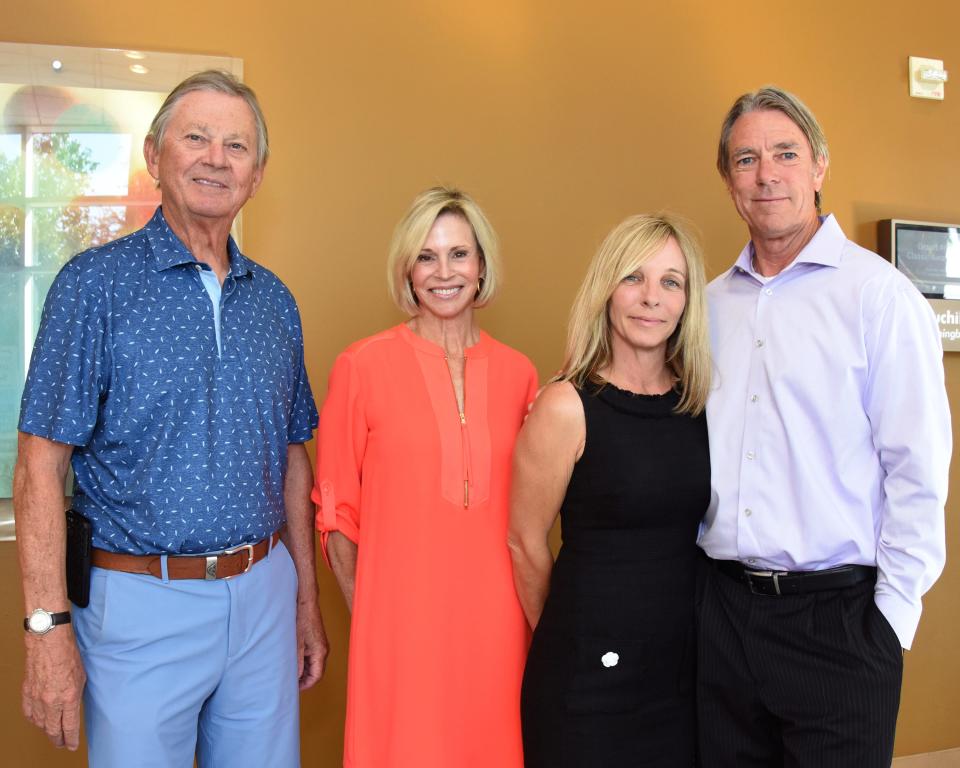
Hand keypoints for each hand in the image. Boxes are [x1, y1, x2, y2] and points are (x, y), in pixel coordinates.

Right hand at [22, 626, 85, 749]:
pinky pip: (29, 712)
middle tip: (61, 744)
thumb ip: (76, 696)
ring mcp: (37, 697)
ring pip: (40, 723)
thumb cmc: (68, 654)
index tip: (71, 745)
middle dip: (58, 739)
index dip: (70, 739)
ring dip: (46, 730)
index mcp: (68, 697)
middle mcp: (51, 701)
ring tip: (51, 733)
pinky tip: (37, 721)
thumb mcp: (82, 677)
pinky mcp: (27, 692)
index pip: (69, 726)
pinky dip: (33, 719)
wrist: (49, 641)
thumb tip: (73, 708)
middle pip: (52, 729)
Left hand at [295, 596, 328, 690]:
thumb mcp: (296, 643)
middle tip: (289, 683)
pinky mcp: (317, 641)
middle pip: (316, 672)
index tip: (294, 689)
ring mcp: (321, 645)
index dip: (305, 685)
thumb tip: (295, 677)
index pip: (316, 676)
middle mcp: (323, 650)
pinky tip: (293, 662)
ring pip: (314, 665)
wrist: (306, 602)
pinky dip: (304, 663)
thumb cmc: (301, 619)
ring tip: (289, 673)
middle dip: (304, 680)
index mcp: (320, 651)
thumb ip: (297, 661)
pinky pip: (312, 657)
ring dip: (304, 671)